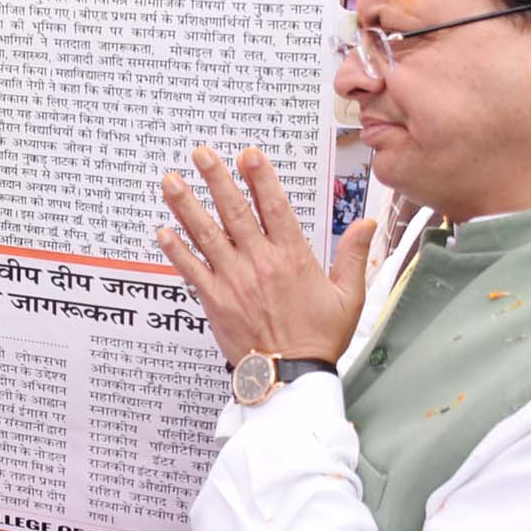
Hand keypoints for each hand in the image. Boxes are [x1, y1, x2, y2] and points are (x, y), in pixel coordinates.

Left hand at [155, 146, 375, 366]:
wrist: (289, 378)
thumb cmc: (317, 339)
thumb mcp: (348, 296)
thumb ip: (353, 255)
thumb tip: (368, 224)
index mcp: (292, 258)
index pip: (274, 206)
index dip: (260, 178)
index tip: (248, 154)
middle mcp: (259, 263)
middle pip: (234, 212)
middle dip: (216, 178)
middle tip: (201, 153)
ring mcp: (233, 281)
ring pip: (206, 235)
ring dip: (186, 206)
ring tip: (170, 181)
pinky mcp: (214, 301)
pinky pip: (190, 270)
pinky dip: (175, 250)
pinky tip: (161, 231)